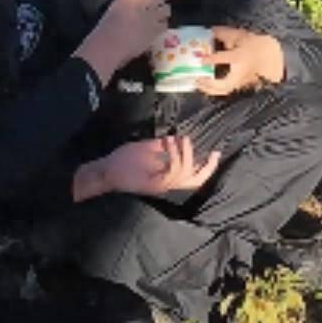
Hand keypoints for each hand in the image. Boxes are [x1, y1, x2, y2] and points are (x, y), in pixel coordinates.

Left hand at [74, 134, 221, 202]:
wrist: (106, 171)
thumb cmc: (123, 161)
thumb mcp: (146, 150)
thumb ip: (162, 146)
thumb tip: (176, 136)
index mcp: (167, 178)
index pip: (194, 177)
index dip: (208, 168)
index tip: (216, 153)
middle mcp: (167, 185)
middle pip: (195, 181)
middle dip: (205, 165)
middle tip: (202, 147)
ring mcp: (161, 186)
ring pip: (185, 173)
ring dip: (184, 153)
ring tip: (178, 139)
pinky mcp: (154, 185)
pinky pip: (172, 172)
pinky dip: (173, 155)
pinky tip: (168, 143)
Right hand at [76, 0, 170, 83]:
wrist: (111, 43)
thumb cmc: (106, 27)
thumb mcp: (116, 7)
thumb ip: (128, 2)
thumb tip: (135, 5)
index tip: (143, 1)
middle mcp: (146, 1)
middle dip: (157, 1)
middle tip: (153, 8)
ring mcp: (154, 14)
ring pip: (166, 9)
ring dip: (162, 12)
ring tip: (157, 18)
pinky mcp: (158, 28)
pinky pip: (165, 24)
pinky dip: (162, 26)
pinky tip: (156, 29)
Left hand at [194, 24, 284, 95]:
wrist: (271, 55)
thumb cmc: (255, 44)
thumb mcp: (241, 36)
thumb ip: (225, 34)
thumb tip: (210, 30)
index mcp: (240, 57)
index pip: (225, 59)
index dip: (212, 60)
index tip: (201, 60)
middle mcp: (240, 72)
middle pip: (224, 84)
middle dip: (209, 84)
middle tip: (197, 80)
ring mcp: (241, 80)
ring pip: (225, 90)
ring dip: (210, 90)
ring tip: (198, 85)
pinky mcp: (240, 84)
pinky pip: (226, 89)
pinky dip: (215, 90)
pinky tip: (205, 87)